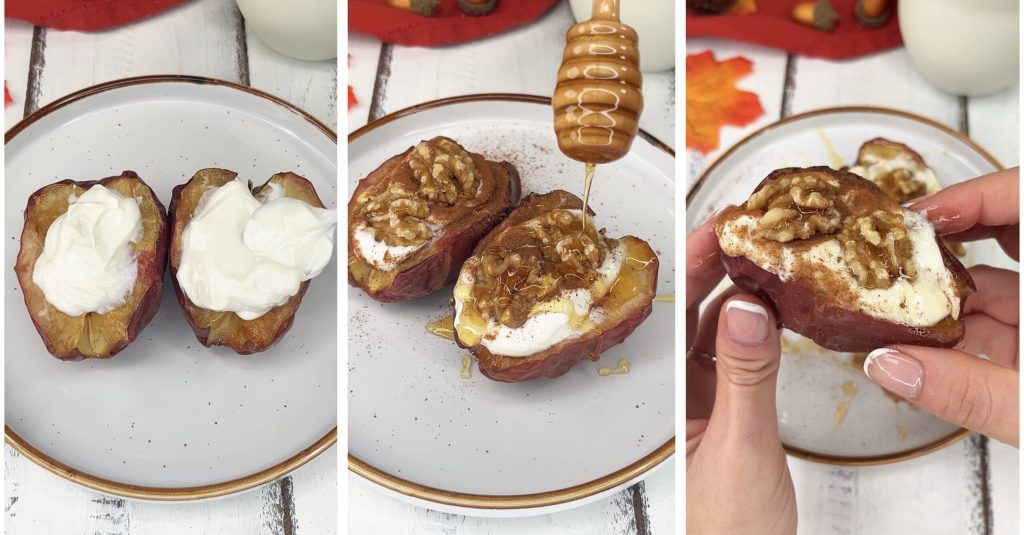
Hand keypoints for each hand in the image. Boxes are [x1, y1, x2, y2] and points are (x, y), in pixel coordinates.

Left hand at [685, 216, 796, 534]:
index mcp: (676, 400)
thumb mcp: (743, 445)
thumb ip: (747, 376)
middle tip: (747, 228)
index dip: (695, 265)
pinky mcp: (736, 418)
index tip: (717, 225)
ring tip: (764, 257)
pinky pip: (744, 360)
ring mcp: (712, 405)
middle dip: (719, 268)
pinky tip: (774, 312)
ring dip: (742, 294)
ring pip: (723, 335)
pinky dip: (759, 331)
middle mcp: (688, 396)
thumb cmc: (729, 529)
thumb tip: (746, 308)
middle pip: (699, 316)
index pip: (682, 316)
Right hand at [864, 168, 1019, 446]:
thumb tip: (889, 365)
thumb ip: (971, 392)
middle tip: (894, 250)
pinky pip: (1004, 325)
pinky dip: (964, 333)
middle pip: (1009, 233)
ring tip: (892, 306)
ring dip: (946, 299)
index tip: (921, 217)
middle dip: (947, 242)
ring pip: (1001, 288)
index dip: (974, 195)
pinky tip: (922, 346)